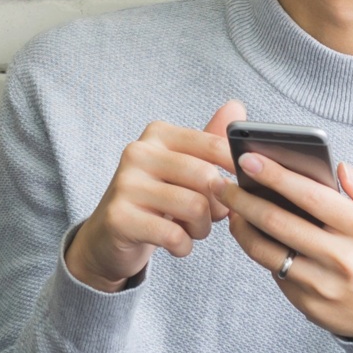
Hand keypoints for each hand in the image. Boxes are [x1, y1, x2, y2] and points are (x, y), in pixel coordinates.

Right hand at [64, 103, 243, 292]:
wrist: (109, 235)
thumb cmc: (155, 198)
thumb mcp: (181, 168)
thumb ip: (208, 142)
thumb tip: (236, 106)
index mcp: (158, 134)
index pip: (214, 144)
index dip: (237, 170)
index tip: (242, 186)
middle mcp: (139, 152)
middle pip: (206, 177)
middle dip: (218, 206)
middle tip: (211, 217)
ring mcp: (126, 184)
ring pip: (194, 207)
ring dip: (202, 229)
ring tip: (193, 231)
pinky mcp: (119, 217)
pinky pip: (174, 235)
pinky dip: (184, 246)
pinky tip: (177, 245)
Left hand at [225, 153, 352, 341]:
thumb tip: (341, 167)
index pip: (310, 195)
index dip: (274, 174)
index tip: (246, 158)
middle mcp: (342, 257)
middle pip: (278, 222)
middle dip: (243, 198)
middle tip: (222, 183)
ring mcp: (323, 285)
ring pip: (267, 251)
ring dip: (242, 226)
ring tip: (231, 209)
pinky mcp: (309, 304)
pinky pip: (275, 273)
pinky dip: (259, 251)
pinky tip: (251, 234)